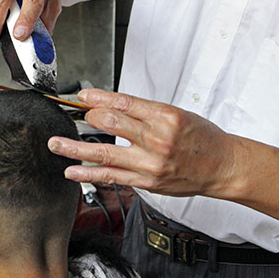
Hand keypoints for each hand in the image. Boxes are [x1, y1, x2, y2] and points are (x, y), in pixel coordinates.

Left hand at [48, 88, 240, 198]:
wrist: (223, 166)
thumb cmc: (201, 138)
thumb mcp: (176, 113)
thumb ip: (143, 111)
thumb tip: (109, 105)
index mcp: (164, 117)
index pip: (122, 102)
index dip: (97, 98)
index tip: (82, 96)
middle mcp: (156, 139)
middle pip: (110, 123)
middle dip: (87, 117)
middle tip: (74, 115)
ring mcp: (149, 163)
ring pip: (103, 153)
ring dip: (74, 147)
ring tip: (55, 144)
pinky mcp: (146, 181)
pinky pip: (111, 176)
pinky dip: (88, 174)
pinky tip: (72, 171)